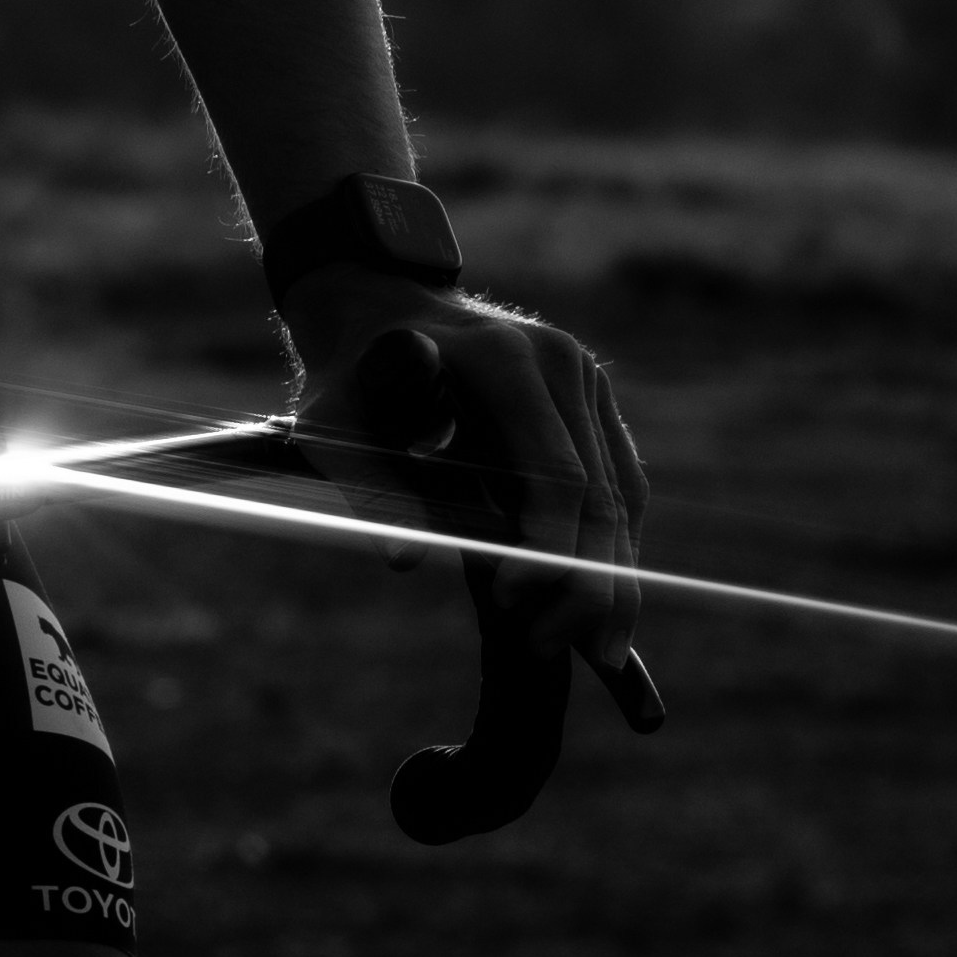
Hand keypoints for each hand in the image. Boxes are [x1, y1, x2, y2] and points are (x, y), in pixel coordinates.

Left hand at [289, 278, 650, 682]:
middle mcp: (562, 363)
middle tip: (566, 652)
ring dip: (614, 577)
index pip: (554, 473)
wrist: (379, 303)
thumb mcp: (335, 425)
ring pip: (622, 494)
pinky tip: (599, 602)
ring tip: (594, 650)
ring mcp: (585, 378)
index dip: (546, 548)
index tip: (515, 605)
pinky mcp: (591, 400)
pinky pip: (618, 482)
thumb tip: (405, 561)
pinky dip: (613, 545)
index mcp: (506, 360)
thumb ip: (370, 487)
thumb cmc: (349, 371)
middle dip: (591, 583)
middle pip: (600, 492)